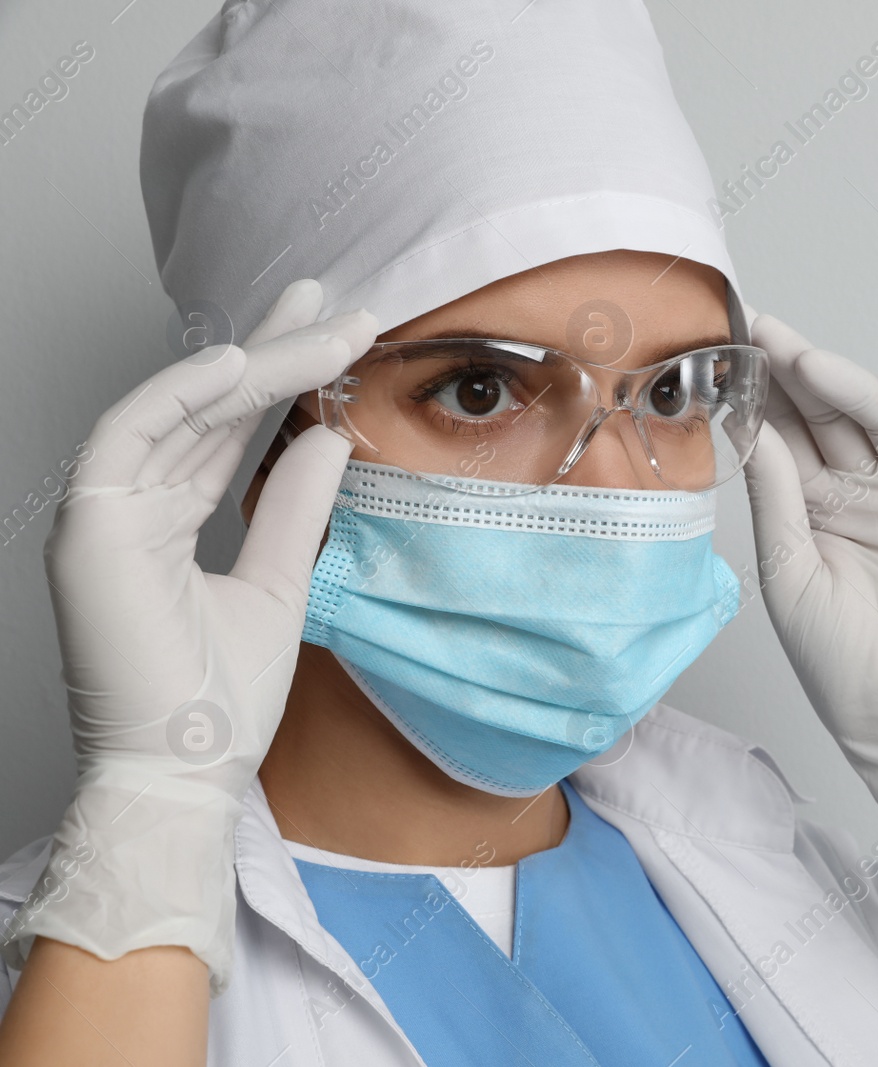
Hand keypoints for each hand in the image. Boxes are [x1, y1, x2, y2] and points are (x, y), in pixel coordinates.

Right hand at [2, 280, 375, 992]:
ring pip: (179, 410)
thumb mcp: (279, 585)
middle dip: (272, 347)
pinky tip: (240, 363)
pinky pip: (128, 440)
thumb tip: (329, 438)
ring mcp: (104, 517)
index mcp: (169, 521)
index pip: (226, 427)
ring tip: (320, 322)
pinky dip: (178, 397)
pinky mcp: (88, 534)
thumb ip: (295, 508)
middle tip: (334, 298)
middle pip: (208, 408)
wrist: (186, 776)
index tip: (330, 325)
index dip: (278, 372)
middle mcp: (133, 508)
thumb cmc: (220, 703)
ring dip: (252, 363)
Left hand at [741, 314, 877, 909]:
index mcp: (814, 507)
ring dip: (848, 384)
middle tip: (763, 332)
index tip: (728, 349)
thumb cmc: (840, 659)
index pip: (786, 434)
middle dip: (796, 371)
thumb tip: (753, 430)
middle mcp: (863, 489)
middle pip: (830, 414)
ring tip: (809, 361)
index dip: (761, 393)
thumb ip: (776, 499)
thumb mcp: (788, 574)